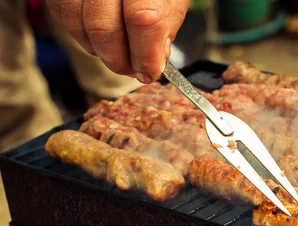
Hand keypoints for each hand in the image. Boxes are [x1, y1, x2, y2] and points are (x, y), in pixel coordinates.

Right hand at [47, 0, 189, 82]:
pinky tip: (101, 38)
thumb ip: (167, 22)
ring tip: (119, 55)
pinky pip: (63, 15)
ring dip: (100, 51)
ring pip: (78, 24)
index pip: (144, 18)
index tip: (150, 72)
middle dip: (119, 59)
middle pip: (104, 26)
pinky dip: (82, 35)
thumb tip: (156, 57)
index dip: (146, 53)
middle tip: (133, 70)